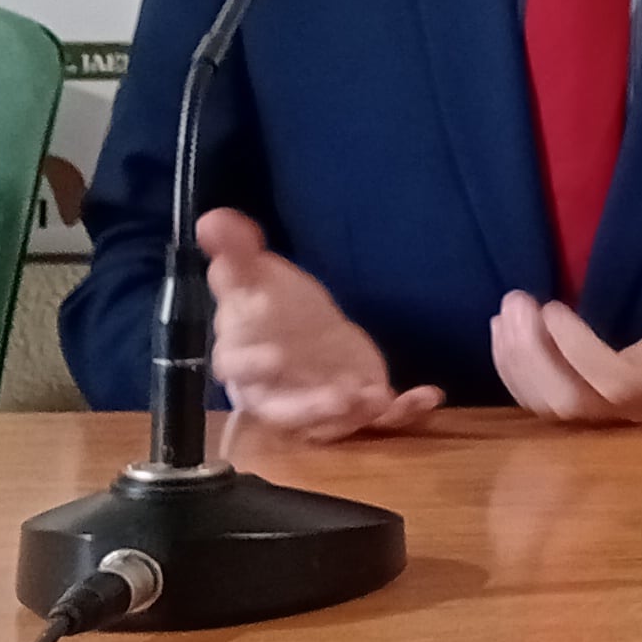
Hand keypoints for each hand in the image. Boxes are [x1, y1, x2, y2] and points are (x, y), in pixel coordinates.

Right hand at [199, 208, 441, 441]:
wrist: (300, 328)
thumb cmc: (266, 306)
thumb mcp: (254, 276)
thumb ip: (235, 253)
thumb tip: (212, 219)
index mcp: (242, 362)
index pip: (240, 370)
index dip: (254, 366)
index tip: (275, 355)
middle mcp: (276, 394)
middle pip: (288, 411)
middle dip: (313, 408)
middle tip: (342, 397)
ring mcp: (318, 407)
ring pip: (332, 422)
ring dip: (356, 413)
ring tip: (381, 397)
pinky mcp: (355, 409)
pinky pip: (379, 419)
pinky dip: (404, 411)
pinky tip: (429, 395)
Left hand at [490, 265, 641, 426]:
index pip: (613, 382)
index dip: (576, 351)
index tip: (554, 307)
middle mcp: (630, 409)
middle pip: (569, 401)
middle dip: (533, 354)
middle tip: (516, 302)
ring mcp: (606, 413)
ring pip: (548, 405)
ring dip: (518, 360)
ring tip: (507, 312)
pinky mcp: (588, 405)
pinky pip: (542, 400)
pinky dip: (515, 371)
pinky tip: (505, 333)